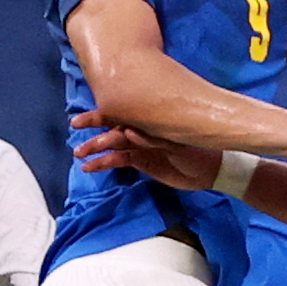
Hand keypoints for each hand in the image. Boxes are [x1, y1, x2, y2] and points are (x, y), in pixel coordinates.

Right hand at [72, 112, 220, 189]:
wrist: (210, 170)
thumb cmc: (199, 150)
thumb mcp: (176, 142)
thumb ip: (151, 138)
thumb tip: (128, 131)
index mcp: (150, 121)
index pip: (121, 115)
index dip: (101, 116)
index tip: (83, 120)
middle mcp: (142, 130)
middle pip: (113, 129)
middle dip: (94, 132)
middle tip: (76, 133)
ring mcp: (140, 145)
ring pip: (113, 145)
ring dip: (96, 149)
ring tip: (79, 155)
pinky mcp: (141, 160)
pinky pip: (119, 161)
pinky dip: (104, 163)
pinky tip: (90, 166)